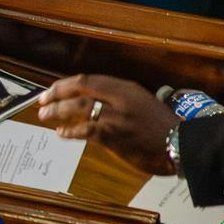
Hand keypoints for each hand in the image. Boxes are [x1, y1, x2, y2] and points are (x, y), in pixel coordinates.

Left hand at [36, 75, 177, 173]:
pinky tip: (61, 133)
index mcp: (126, 88)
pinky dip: (70, 131)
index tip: (52, 90)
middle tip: (41, 101)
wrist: (182, 143)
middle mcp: (120, 98)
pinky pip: (85, 131)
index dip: (66, 84)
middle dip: (56, 94)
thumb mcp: (141, 103)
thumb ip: (118, 99)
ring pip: (79, 108)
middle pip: (80, 89)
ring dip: (57, 111)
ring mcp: (117, 117)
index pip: (88, 80)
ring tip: (44, 116)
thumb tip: (90, 101)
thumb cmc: (161, 126)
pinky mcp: (114, 136)